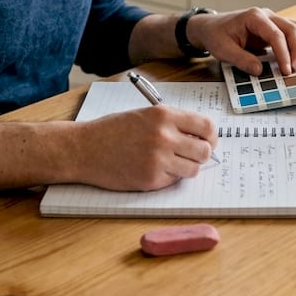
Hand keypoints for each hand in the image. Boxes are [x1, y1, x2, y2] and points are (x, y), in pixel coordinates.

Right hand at [72, 105, 216, 190]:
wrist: (85, 148)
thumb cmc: (113, 130)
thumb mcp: (145, 115)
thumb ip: (173, 123)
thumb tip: (202, 136)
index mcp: (164, 115)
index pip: (206, 126)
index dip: (211, 136)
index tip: (208, 140)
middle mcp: (164, 136)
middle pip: (204, 150)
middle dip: (201, 154)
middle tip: (192, 154)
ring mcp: (158, 160)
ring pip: (193, 169)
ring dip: (186, 168)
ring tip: (170, 162)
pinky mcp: (151, 180)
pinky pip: (174, 181)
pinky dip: (168, 177)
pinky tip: (152, 169)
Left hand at [189, 7, 295, 76]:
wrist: (209, 27)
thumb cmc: (215, 35)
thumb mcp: (223, 50)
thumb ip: (241, 60)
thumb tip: (260, 70)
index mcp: (253, 17)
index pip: (276, 34)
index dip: (283, 53)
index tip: (286, 70)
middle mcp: (265, 16)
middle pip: (291, 28)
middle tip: (293, 70)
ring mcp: (270, 21)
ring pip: (294, 29)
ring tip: (293, 66)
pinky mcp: (271, 29)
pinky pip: (288, 35)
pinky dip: (293, 46)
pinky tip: (292, 60)